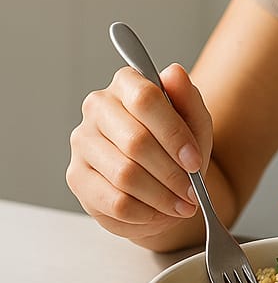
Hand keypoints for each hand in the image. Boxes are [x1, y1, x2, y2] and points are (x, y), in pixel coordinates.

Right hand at [66, 63, 212, 240]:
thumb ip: (188, 97)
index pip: (145, 99)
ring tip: (182, 203)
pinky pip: (112, 200)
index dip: (173, 134)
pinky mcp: (76, 176)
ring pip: (125, 174)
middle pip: (135, 141)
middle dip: (171, 172)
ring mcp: (83, 141)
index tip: (194, 161)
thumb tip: (174, 72)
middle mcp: (98, 107)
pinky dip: (142, 211)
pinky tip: (157, 211)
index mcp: (127, 83)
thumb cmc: (178, 144)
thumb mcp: (195, 120)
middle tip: (192, 190)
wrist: (164, 180)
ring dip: (160, 195)